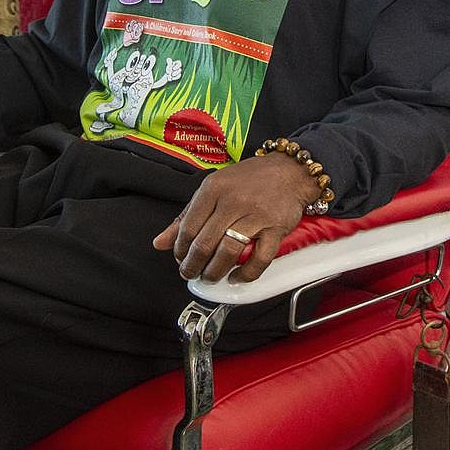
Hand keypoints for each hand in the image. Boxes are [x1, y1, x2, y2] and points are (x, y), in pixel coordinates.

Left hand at [152, 153, 316, 282]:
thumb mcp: (212, 188)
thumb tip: (160, 242)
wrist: (289, 171)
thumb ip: (186, 215)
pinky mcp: (275, 229)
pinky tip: (237, 277)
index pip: (188, 227)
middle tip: (190, 273)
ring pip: (228, 252)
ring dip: (215, 271)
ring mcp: (255, 216)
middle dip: (193, 265)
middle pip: (205, 243)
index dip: (180, 248)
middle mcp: (232, 202)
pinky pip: (259, 258)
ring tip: (209, 277)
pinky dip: (246, 274)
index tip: (179, 258)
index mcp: (212, 189)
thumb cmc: (248, 180)